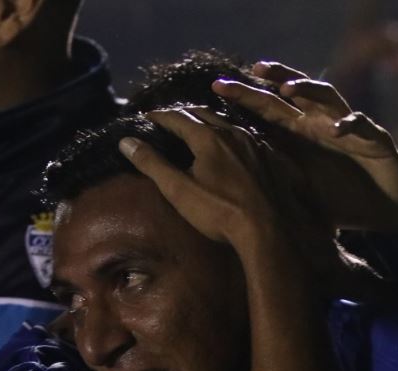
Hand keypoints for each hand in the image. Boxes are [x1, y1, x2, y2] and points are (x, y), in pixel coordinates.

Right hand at [121, 106, 313, 252]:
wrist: (269, 229)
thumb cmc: (220, 212)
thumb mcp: (179, 190)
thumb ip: (153, 164)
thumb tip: (126, 141)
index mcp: (208, 137)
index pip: (178, 117)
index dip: (160, 116)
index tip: (147, 116)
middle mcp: (233, 132)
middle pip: (204, 114)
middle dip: (184, 114)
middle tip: (170, 120)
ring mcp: (255, 143)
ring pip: (228, 123)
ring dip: (209, 122)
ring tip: (199, 128)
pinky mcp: (271, 157)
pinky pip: (248, 137)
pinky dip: (231, 136)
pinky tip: (232, 146)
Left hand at [213, 61, 397, 231]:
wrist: (384, 213)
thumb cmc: (340, 201)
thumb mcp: (299, 191)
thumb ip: (272, 179)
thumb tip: (229, 182)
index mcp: (300, 135)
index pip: (268, 109)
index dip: (245, 96)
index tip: (216, 87)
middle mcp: (320, 124)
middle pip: (293, 93)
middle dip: (273, 79)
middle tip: (252, 69)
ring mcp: (348, 127)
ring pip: (326, 96)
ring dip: (308, 89)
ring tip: (289, 89)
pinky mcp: (374, 137)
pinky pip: (360, 124)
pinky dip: (348, 124)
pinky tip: (336, 128)